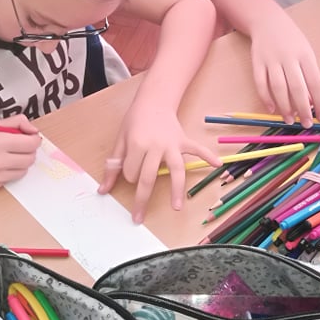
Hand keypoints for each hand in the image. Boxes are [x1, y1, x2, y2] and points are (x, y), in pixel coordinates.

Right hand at [0, 115, 40, 188]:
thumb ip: (15, 122)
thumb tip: (34, 130)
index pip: (31, 143)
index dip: (34, 139)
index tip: (30, 136)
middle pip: (30, 158)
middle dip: (29, 150)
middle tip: (19, 144)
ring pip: (24, 170)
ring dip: (21, 161)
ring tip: (7, 154)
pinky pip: (12, 177)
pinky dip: (11, 170)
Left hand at [98, 103, 220, 223]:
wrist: (153, 101)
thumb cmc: (135, 121)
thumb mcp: (120, 140)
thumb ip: (112, 166)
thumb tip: (103, 190)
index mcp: (137, 145)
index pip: (131, 172)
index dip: (129, 175)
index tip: (131, 170)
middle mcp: (155, 146)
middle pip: (149, 177)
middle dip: (142, 199)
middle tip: (138, 218)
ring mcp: (172, 144)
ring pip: (175, 169)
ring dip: (176, 189)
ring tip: (177, 207)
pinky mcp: (183, 141)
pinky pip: (197, 149)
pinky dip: (207, 156)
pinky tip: (217, 164)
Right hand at [249, 9, 319, 126]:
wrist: (267, 21)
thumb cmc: (291, 40)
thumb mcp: (305, 52)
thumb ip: (308, 75)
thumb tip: (311, 102)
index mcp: (305, 55)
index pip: (315, 82)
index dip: (319, 102)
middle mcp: (289, 57)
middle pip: (297, 87)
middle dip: (303, 109)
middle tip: (306, 124)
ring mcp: (271, 60)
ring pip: (278, 87)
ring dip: (284, 107)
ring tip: (289, 120)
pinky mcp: (257, 62)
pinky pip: (261, 83)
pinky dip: (266, 98)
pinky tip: (272, 109)